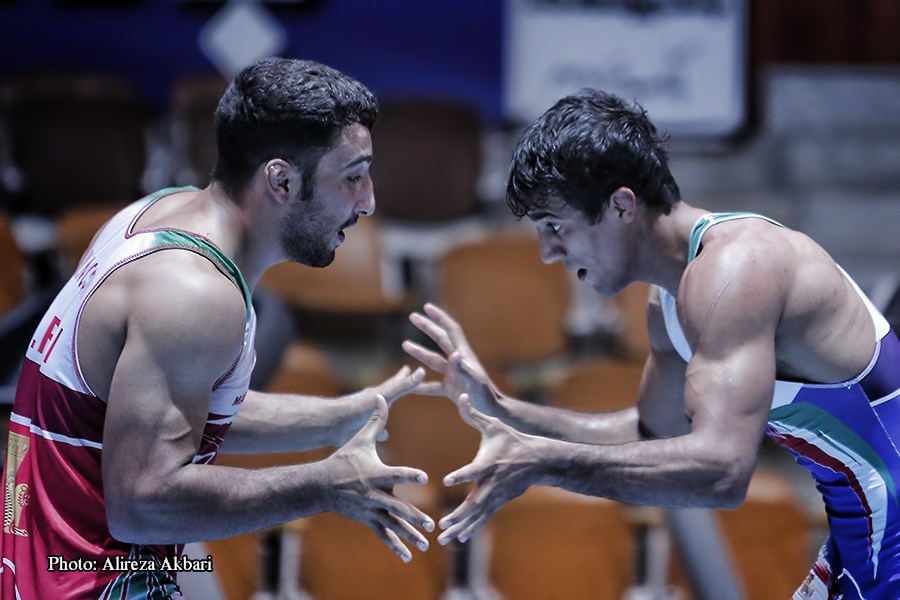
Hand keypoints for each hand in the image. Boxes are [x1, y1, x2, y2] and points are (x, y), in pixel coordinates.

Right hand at [323, 395, 433, 560]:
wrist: (321, 486)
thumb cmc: (343, 459)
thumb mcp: (359, 439)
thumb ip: (376, 420)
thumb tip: (382, 395)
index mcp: (375, 473)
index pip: (395, 473)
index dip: (409, 474)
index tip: (424, 476)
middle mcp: (374, 494)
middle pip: (396, 506)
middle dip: (412, 516)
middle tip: (430, 523)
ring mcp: (370, 510)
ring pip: (392, 525)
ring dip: (409, 535)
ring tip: (425, 544)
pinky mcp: (368, 519)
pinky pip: (383, 534)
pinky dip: (395, 546)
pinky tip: (408, 556)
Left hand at [342, 365, 424, 440]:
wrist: (332, 424)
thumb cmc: (358, 408)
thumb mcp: (385, 396)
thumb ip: (402, 386)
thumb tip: (421, 371)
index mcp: (379, 393)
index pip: (395, 382)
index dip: (404, 376)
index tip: (410, 367)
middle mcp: (372, 402)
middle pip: (388, 393)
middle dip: (396, 389)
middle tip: (402, 382)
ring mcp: (366, 415)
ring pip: (380, 411)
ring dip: (386, 411)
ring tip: (391, 411)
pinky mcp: (360, 429)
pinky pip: (374, 430)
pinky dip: (380, 432)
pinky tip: (383, 436)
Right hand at [402, 303, 501, 419]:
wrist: (492, 411)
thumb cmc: (486, 397)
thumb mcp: (474, 381)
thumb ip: (462, 368)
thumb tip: (453, 354)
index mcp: (464, 355)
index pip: (451, 330)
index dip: (440, 317)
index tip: (426, 307)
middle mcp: (458, 361)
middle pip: (440, 339)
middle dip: (427, 327)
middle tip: (412, 316)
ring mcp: (453, 375)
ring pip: (433, 360)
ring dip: (419, 352)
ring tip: (404, 344)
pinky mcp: (451, 389)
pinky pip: (432, 385)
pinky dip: (421, 385)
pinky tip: (410, 386)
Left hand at [438, 394, 539, 545]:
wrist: (538, 460)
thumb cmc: (512, 440)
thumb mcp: (494, 425)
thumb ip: (474, 414)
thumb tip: (461, 395)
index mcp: (488, 463)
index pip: (473, 469)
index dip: (461, 474)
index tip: (447, 479)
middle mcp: (491, 482)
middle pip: (473, 502)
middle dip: (457, 515)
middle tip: (441, 526)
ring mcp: (496, 495)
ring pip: (476, 515)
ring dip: (460, 527)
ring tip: (443, 538)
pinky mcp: (499, 501)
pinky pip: (483, 517)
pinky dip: (472, 528)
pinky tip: (459, 538)